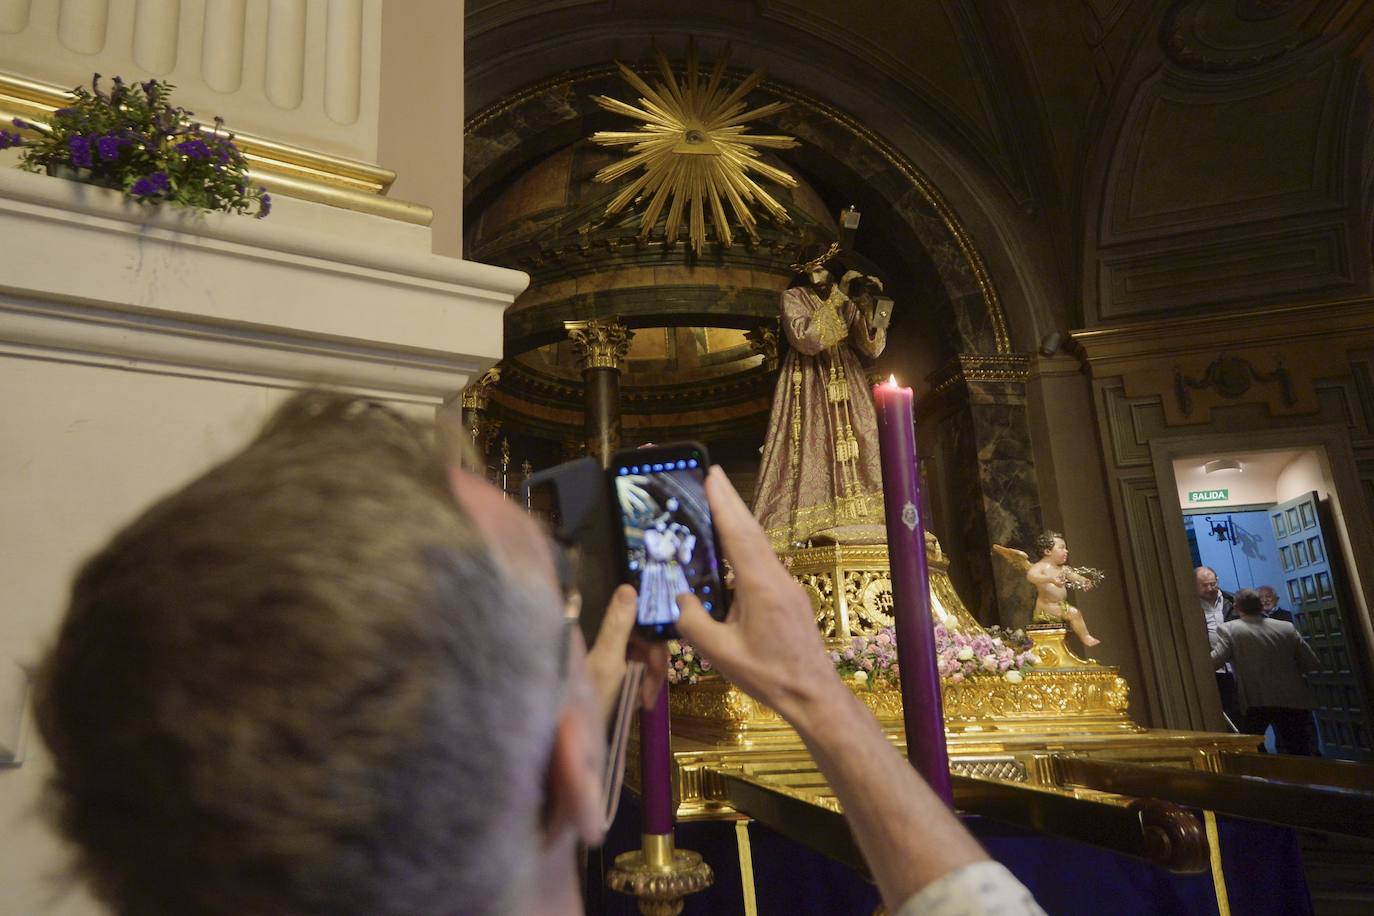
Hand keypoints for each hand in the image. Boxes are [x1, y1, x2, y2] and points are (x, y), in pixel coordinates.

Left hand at [585, 585, 667, 720]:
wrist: (583, 737)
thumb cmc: (593, 696)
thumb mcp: (608, 661)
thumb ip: (618, 625)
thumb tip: (628, 586)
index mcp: (608, 631)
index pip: (643, 619)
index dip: (657, 634)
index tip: (662, 657)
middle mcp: (614, 639)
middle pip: (651, 641)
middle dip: (655, 667)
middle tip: (648, 694)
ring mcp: (619, 658)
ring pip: (651, 660)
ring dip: (652, 682)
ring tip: (643, 702)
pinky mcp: (623, 674)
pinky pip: (646, 675)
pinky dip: (647, 689)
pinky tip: (641, 703)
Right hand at [675, 467, 839, 717]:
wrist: (812, 693)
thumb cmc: (768, 676)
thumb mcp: (720, 654)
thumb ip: (694, 622)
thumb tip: (680, 598)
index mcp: (760, 587)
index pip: (738, 535)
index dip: (722, 504)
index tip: (711, 476)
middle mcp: (776, 578)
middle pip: (751, 530)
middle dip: (731, 500)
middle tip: (713, 472)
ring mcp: (786, 585)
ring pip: (758, 544)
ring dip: (738, 519)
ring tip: (718, 499)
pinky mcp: (788, 596)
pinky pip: (762, 559)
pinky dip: (746, 541)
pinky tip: (734, 543)